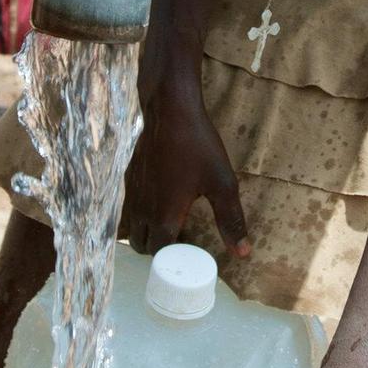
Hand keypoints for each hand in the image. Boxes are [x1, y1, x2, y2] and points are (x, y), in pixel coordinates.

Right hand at [123, 77, 249, 256]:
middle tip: (180, 239)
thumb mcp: (221, 182)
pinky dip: (137, 215)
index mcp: (164, 215)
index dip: (174, 259)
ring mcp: (130, 194)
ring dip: (146, 232)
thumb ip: (231, 220)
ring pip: (130, 228)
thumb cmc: (197, 145)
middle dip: (158, 249)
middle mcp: (142, 209)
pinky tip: (157, 200)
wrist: (168, 109)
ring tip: (168, 222)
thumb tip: (242, 252)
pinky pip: (125, 209)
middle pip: (141, 245)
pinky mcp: (126, 179)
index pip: (160, 254)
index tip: (190, 253)